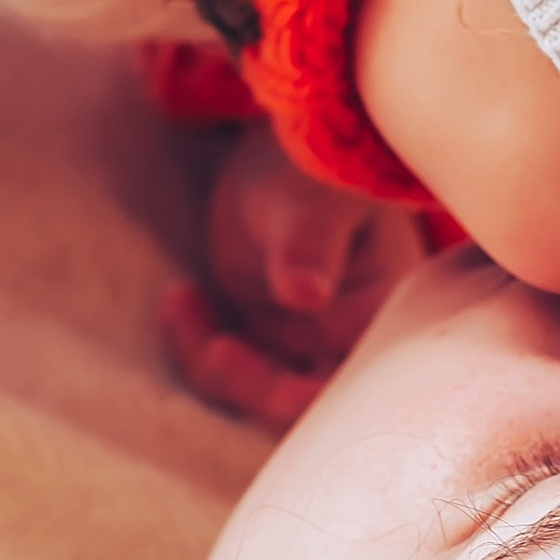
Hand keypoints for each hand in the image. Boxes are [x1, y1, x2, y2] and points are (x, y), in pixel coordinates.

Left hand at [162, 117, 429, 430]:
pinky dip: (192, 342)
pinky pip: (223, 365)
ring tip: (181, 302)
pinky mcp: (263, 337)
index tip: (274, 389)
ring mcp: (301, 343)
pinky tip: (177, 300)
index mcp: (382, 315)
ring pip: (253, 389)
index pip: (351, 382)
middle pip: (301, 404)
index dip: (308, 397)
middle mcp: (347, 342)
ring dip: (209, 362)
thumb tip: (307, 295)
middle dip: (251, 388)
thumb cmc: (316, 168)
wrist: (285, 156)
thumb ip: (311, 245)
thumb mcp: (315, 199)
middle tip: (214, 351)